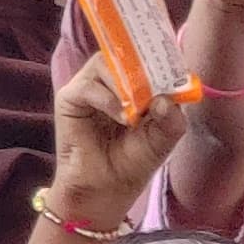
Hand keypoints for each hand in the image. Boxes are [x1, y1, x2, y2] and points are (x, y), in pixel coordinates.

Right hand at [47, 55, 191, 230]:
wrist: (106, 188)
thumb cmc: (133, 162)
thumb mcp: (162, 140)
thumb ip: (172, 119)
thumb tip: (165, 99)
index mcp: (133, 85)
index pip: (144, 59)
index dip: (158, 58)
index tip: (174, 65)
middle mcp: (109, 81)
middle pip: (123, 55)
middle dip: (142, 70)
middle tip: (155, 88)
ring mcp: (88, 87)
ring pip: (105, 64)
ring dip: (125, 85)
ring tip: (135, 113)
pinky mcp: (69, 98)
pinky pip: (88, 86)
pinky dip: (107, 99)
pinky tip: (121, 117)